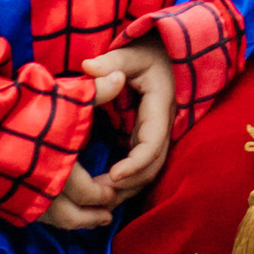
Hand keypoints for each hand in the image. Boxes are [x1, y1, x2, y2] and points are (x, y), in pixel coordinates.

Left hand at [87, 38, 175, 204]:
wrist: (165, 54)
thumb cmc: (149, 53)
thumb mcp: (132, 54)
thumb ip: (111, 62)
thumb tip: (87, 67)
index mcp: (160, 109)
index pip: (153, 144)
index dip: (135, 164)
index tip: (112, 176)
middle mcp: (162, 128)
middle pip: (151, 167)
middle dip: (127, 185)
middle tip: (95, 196)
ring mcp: (155, 136)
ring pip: (147, 173)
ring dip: (125, 190)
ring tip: (94, 200)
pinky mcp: (145, 140)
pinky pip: (139, 168)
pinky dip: (124, 183)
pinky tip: (100, 191)